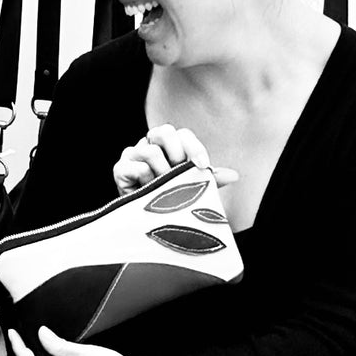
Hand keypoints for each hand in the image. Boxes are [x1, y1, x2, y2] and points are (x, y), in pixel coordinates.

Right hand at [111, 127, 239, 194]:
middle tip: (180, 173)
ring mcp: (133, 155)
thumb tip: (235, 176)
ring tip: (163, 188)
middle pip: (163, 131)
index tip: (203, 165)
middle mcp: (150, 145)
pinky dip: (147, 179)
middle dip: (176, 153)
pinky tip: (148, 191)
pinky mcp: (120, 169)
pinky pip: (137, 167)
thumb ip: (210, 180)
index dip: (194, 147)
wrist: (145, 225)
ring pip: (150, 151)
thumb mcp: (192, 190)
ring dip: (162, 173)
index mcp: (168, 146)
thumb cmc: (170, 202)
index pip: (182, 135)